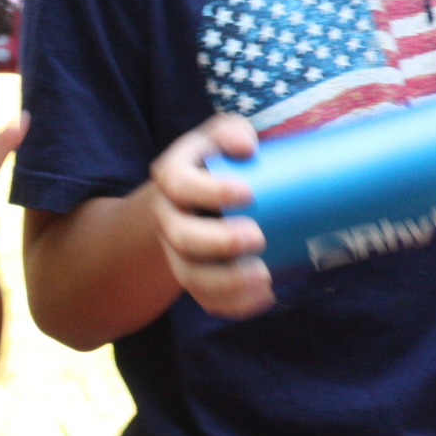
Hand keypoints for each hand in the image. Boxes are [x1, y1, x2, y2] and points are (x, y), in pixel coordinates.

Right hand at [146, 115, 273, 318]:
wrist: (192, 202)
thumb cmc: (216, 164)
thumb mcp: (217, 137)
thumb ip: (230, 130)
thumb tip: (247, 147)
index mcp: (172, 178)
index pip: (177, 183)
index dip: (208, 191)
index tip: (247, 193)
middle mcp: (169, 218)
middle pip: (180, 237)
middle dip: (219, 242)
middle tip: (258, 237)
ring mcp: (179, 253)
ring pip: (191, 277)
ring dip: (227, 283)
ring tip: (264, 277)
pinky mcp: (195, 278)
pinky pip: (207, 300)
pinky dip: (236, 305)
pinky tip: (266, 296)